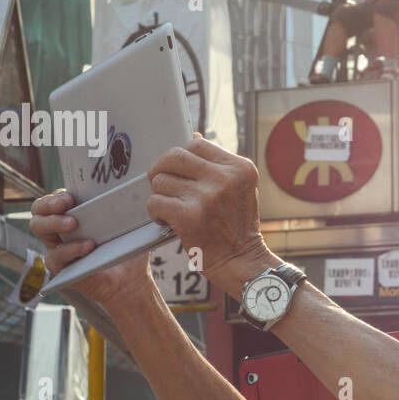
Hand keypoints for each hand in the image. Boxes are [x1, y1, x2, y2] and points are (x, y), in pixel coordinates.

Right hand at [28, 189, 155, 305]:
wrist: (132, 280)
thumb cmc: (127, 249)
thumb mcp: (127, 225)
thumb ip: (123, 207)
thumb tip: (130, 189)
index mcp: (73, 215)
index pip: (54, 199)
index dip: (58, 195)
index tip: (71, 195)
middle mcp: (60, 230)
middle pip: (38, 210)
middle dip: (48, 204)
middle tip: (65, 205)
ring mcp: (57, 248)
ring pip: (38, 228)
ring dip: (54, 222)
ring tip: (74, 223)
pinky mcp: (60, 267)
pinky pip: (55, 256)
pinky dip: (71, 249)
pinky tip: (88, 246)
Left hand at [145, 136, 275, 294]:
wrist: (242, 262)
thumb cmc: (237, 226)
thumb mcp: (240, 189)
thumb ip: (218, 165)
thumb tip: (193, 138)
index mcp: (241, 168)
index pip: (197, 144)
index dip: (181, 155)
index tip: (178, 170)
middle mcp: (225, 179)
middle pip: (174, 156)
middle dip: (161, 169)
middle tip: (162, 184)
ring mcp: (208, 196)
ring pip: (161, 180)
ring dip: (160, 195)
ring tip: (171, 209)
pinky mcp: (190, 216)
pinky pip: (155, 202)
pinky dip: (156, 213)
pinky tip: (167, 222)